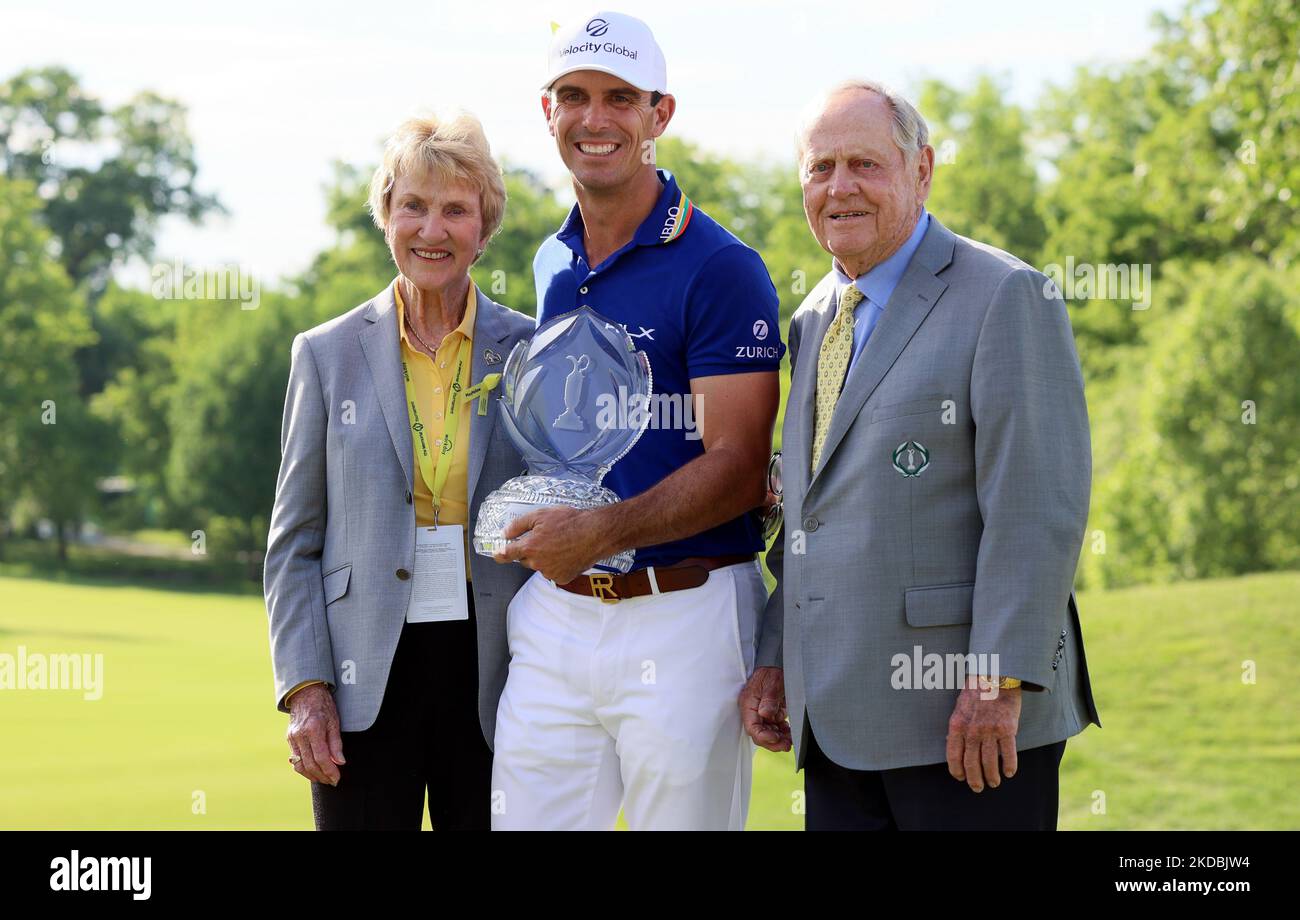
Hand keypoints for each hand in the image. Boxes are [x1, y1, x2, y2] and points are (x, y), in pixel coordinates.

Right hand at [286, 684, 345, 784]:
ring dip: (311, 775)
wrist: (305, 692)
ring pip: (299, 765)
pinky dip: (303, 768)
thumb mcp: (334, 721)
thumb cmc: (324, 705)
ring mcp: (292, 738)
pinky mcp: (289, 739)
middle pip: (310, 764)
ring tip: (323, 779)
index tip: (337, 778)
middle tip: (333, 782)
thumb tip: (340, 762)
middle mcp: (300, 735)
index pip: (321, 758)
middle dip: (322, 776)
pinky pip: (295, 759)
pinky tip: (313, 771)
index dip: (330, 771)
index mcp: (313, 730)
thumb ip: (336, 743)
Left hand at [493, 505, 610, 583]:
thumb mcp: (541, 515)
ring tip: (560, 543)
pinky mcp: (562, 578)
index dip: (500, 553)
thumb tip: (506, 533)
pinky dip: (558, 565)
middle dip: (530, 551)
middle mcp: (538, 563)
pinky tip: (567, 553)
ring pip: (540, 566)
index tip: (497, 553)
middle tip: (545, 538)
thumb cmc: (571, 522)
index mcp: (530, 547)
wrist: (595, 533)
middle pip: (525, 560)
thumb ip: (519, 525)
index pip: (507, 554)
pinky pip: (554, 572)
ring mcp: (550, 572)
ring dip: (545, 558)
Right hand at [739, 666, 791, 751]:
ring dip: (779, 739)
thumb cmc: (771, 672)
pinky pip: (775, 729)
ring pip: (768, 733)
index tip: (775, 738)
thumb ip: (769, 699)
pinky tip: (789, 733)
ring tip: (791, 741)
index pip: (752, 727)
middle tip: (786, 745)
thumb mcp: (772, 682)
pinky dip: (782, 733)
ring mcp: (762, 714)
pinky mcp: (771, 715)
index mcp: (748, 704)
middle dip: (772, 742)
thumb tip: (765, 714)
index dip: (763, 736)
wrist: (776, 666)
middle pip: (759, 734)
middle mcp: (753, 712)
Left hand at [945, 677, 1020, 791]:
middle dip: (975, 779)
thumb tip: (954, 744)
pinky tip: (1010, 772)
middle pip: (971, 763)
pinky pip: (1008, 754)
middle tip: (978, 788)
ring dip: (992, 776)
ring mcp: (989, 731)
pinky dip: (1009, 766)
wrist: (995, 675)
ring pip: (989, 762)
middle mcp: (972, 730)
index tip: (961, 778)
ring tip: (994, 783)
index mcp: (957, 725)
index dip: (957, 770)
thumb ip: (958, 726)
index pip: (954, 755)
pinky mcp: (1007, 729)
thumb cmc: (976, 691)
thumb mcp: (959, 707)